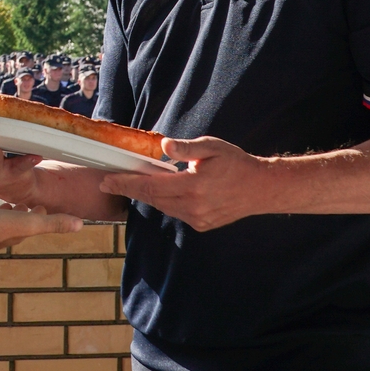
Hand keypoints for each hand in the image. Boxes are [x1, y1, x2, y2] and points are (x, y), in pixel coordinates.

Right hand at [0, 202, 81, 252]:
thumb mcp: (28, 223)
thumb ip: (53, 223)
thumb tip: (81, 224)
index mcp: (20, 231)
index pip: (36, 220)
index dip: (42, 212)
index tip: (45, 205)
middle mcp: (5, 232)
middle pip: (18, 220)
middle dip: (24, 211)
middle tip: (27, 203)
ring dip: (5, 212)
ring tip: (7, 205)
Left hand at [98, 137, 266, 231]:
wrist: (261, 188)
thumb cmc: (236, 163)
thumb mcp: (212, 148)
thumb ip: (186, 148)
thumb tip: (164, 146)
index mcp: (193, 186)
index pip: (150, 186)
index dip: (126, 183)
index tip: (108, 179)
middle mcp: (193, 206)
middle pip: (152, 198)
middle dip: (130, 189)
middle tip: (111, 180)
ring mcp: (197, 218)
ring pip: (162, 207)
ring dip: (146, 196)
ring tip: (131, 184)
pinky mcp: (202, 224)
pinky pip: (175, 212)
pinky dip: (164, 202)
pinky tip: (159, 192)